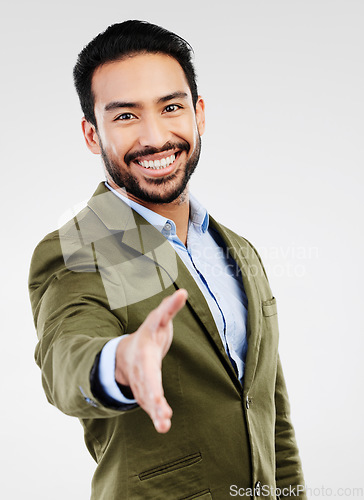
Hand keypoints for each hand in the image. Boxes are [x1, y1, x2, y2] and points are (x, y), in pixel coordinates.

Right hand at [115, 289, 187, 432]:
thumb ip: (169, 308)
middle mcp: (142, 370)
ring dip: (155, 412)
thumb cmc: (148, 335)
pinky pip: (151, 405)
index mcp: (145, 352)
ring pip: (148, 399)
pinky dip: (156, 414)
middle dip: (154, 400)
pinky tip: (164, 425)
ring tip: (164, 425)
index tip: (157, 391)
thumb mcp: (158, 320)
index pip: (149, 365)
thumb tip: (183, 292)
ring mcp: (142, 383)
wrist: (126, 354)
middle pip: (147, 386)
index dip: (153, 378)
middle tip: (163, 414)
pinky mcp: (146, 392)